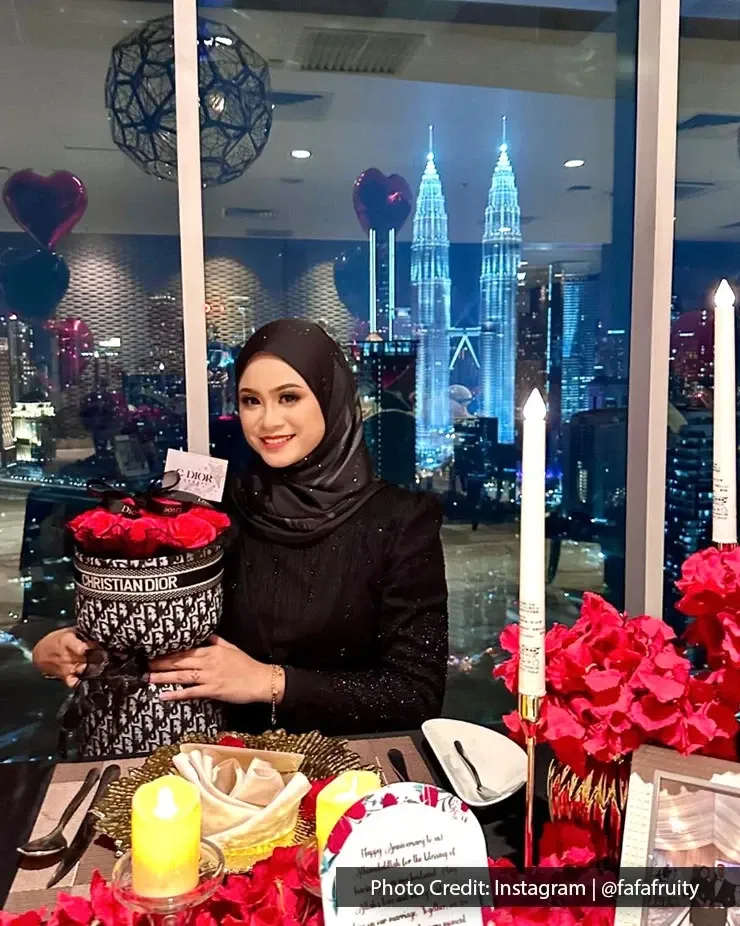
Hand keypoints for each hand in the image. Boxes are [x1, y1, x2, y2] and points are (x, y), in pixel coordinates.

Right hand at [32, 628, 97, 687]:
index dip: (92, 648)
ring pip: (86, 669)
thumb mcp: (68, 631)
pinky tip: (89, 677)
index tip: (99, 646)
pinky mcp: (65, 677)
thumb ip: (82, 632)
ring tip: (101, 662)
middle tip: (105, 653)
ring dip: (94, 667)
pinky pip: (75, 683)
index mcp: (66, 641)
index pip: (81, 647)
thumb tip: (97, 633)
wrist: (39, 653)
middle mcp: (66, 656)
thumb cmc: (55, 640)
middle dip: (98, 656)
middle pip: (88, 658)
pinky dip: (82, 681)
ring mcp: (66, 668)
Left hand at [148, 635, 281, 704]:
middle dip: (161, 662)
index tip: (155, 651)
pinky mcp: (213, 690)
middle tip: (145, 664)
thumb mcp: (231, 647)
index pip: (186, 649)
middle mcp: (208, 662)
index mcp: (212, 650)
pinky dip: (177, 694)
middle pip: (180, 661)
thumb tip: (204, 634)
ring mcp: (210, 676)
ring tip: (148, 678)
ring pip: (182, 675)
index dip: (170, 650)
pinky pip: (191, 692)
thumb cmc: (247, 664)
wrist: (261, 680)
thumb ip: (215, 641)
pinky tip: (164, 695)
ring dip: (164, 677)